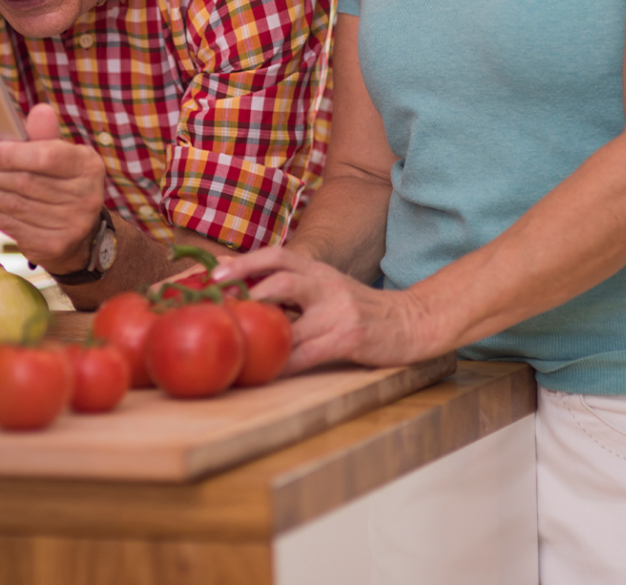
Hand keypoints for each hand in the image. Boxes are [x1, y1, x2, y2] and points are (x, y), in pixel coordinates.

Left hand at [0, 103, 105, 274]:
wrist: (82, 232)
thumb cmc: (64, 183)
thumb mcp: (62, 156)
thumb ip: (46, 136)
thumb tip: (40, 111)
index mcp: (87, 165)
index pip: (47, 157)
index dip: (12, 155)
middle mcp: (85, 196)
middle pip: (25, 182)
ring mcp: (71, 224)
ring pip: (14, 205)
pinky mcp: (53, 245)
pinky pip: (12, 225)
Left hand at [212, 247, 435, 372]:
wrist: (411, 322)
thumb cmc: (359, 308)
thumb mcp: (327, 285)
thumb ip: (291, 283)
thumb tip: (240, 279)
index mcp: (318, 270)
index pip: (278, 255)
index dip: (245, 262)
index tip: (214, 273)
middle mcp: (327, 285)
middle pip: (282, 279)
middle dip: (247, 288)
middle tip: (218, 300)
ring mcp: (338, 312)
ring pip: (291, 322)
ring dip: (261, 334)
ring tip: (236, 340)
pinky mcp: (348, 339)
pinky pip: (307, 354)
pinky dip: (284, 364)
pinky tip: (267, 371)